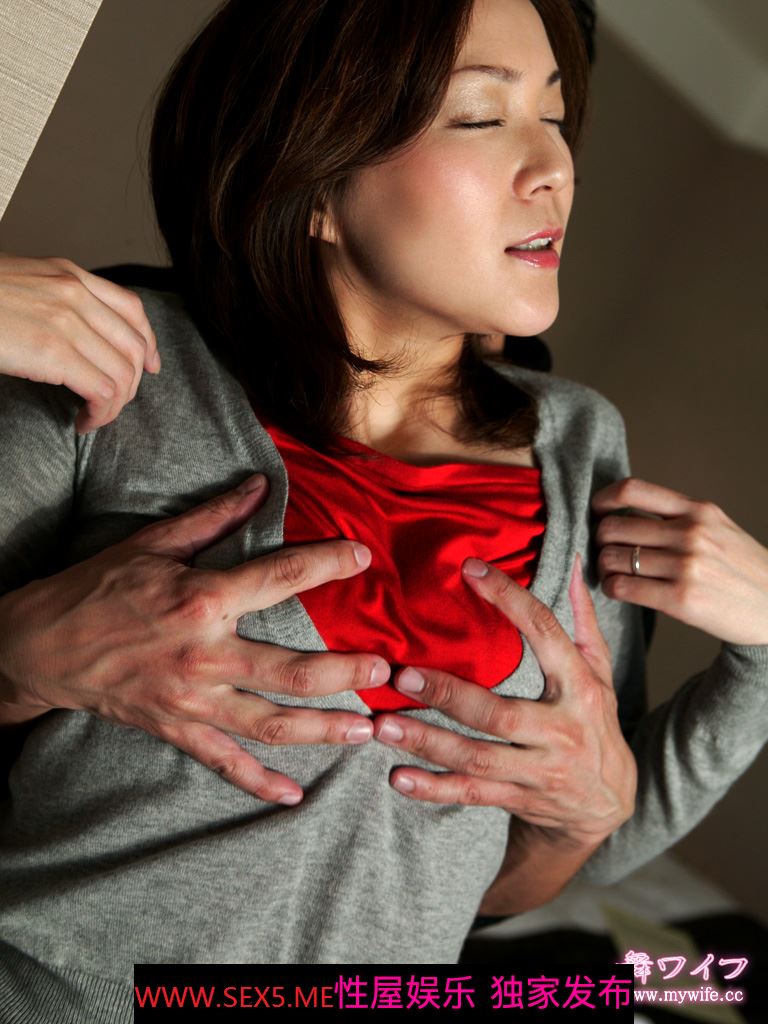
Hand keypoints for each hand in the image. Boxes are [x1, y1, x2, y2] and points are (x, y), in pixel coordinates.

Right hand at [0, 252, 158, 433]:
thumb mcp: (19, 287)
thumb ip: (52, 301)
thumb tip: (77, 339)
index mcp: (67, 273)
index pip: (132, 308)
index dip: (148, 344)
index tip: (150, 368)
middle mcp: (74, 291)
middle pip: (134, 346)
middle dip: (131, 385)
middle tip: (110, 405)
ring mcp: (66, 319)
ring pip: (124, 374)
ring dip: (115, 406)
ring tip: (92, 417)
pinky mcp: (52, 350)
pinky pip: (103, 391)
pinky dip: (100, 414)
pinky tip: (81, 422)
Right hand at [0, 475, 389, 803]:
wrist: (39, 645)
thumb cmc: (97, 589)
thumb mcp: (152, 544)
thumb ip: (212, 518)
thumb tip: (259, 487)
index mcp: (202, 599)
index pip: (280, 577)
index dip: (327, 563)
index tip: (362, 557)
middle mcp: (204, 654)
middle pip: (291, 670)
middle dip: (344, 673)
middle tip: (384, 671)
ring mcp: (191, 699)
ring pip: (270, 723)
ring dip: (322, 730)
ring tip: (364, 731)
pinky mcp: (176, 729)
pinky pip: (224, 763)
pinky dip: (258, 782)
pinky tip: (292, 795)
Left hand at [371, 556, 635, 848]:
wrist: (609, 804)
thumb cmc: (596, 723)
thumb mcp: (600, 672)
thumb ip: (581, 620)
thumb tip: (571, 564)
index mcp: (580, 687)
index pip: (544, 633)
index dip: (508, 599)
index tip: (470, 569)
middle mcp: (561, 730)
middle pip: (498, 713)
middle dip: (448, 695)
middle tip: (402, 677)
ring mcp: (540, 770)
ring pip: (477, 758)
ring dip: (428, 743)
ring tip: (384, 726)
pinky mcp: (520, 798)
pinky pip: (472, 794)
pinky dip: (434, 788)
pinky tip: (399, 778)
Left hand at [593, 477, 767, 645]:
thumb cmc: (740, 569)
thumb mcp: (717, 527)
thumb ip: (678, 516)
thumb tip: (626, 511)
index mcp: (698, 510)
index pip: (632, 489)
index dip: (603, 500)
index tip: (597, 512)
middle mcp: (690, 533)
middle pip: (613, 527)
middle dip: (600, 541)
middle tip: (605, 552)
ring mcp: (686, 566)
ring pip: (612, 558)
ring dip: (604, 568)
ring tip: (613, 574)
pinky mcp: (680, 599)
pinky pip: (622, 587)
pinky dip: (612, 589)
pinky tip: (620, 591)